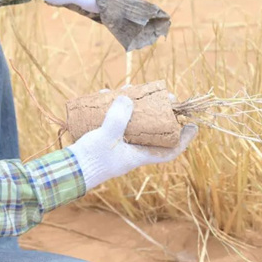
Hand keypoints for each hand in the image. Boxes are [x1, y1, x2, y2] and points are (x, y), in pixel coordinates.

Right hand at [68, 96, 197, 190]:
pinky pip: (114, 120)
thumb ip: (118, 119)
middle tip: (165, 97)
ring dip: (133, 106)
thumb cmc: (91, 160)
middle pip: (153, 130)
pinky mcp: (104, 138)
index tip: (193, 127)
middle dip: (159, 113)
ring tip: (131, 90)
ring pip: (133, 123)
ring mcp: (118, 144)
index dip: (183, 140)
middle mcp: (132, 150)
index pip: (168, 151)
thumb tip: (128, 98)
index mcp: (138, 155)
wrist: (68, 171)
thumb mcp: (106, 138)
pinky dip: (112, 107)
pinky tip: (105, 93)